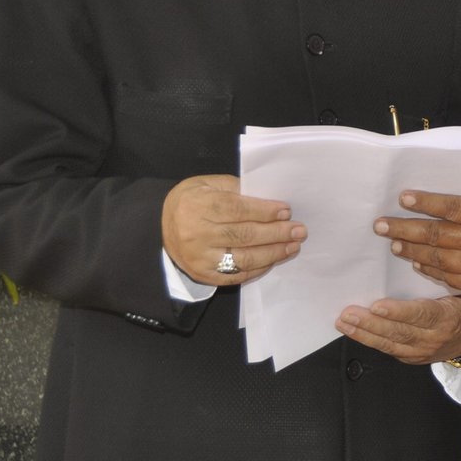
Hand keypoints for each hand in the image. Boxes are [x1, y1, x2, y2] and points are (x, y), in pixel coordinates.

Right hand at [161, 175, 301, 284]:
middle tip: (299, 230)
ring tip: (293, 246)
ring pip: (243, 258)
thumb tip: (272, 200)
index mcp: (198, 205)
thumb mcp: (209, 184)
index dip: (265, 211)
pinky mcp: (202, 275)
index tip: (287, 211)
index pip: (238, 209)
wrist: (161, 226)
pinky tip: (274, 260)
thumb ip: (237, 190)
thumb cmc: (193, 200)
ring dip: (273, 253)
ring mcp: (199, 258)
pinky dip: (258, 269)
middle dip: (277, 233)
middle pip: (244, 235)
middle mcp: (196, 234)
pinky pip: (236, 275)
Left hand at [336, 294, 460, 364]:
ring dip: (363, 334)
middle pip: (398, 332)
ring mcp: (421, 352)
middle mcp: (432, 338)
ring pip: (389, 344)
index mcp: (447, 318)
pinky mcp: (411, 359)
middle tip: (348, 313)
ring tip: (344, 322)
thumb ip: (437, 282)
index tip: (377, 305)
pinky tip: (354, 332)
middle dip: (370, 323)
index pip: (420, 314)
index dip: (398, 312)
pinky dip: (370, 341)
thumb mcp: (460, 291)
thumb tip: (411, 262)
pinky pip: (388, 350)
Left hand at [375, 187, 460, 302]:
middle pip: (436, 235)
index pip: (454, 208)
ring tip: (391, 243)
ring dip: (410, 251)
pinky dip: (427, 269)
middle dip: (405, 229)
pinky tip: (414, 263)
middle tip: (381, 225)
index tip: (405, 197)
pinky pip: (445, 277)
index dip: (428, 203)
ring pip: (435, 258)